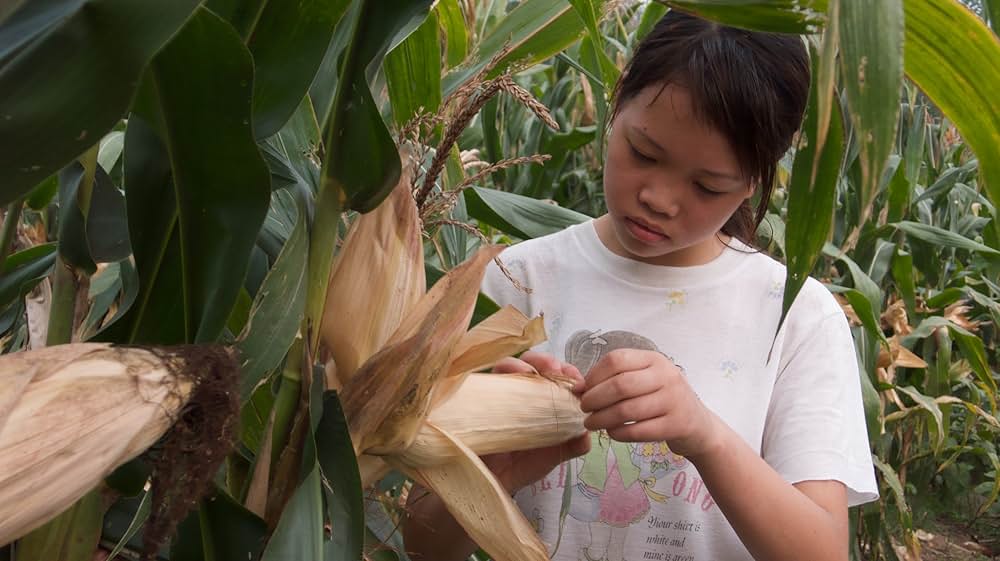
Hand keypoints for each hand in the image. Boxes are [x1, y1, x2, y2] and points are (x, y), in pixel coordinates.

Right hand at [482, 351, 590, 492]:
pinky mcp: (483, 396)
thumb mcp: (555, 454)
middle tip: (554, 370)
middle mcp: (523, 392)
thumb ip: (574, 444)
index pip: (558, 375)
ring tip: (531, 372)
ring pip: (511, 364)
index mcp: (545, 400)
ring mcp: (502, 392)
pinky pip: (490, 376)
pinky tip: (510, 376)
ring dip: (523, 363)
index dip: (568, 373)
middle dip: (546, 361)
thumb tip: (586, 433)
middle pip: (534, 363)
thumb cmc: (526, 464)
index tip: (577, 382)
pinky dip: (502, 371)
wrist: (496, 480)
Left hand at [579, 348, 720, 458]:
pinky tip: (612, 433)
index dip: (594, 375)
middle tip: (584, 409)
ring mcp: (674, 400)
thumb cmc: (662, 399)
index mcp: (654, 359)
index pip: (617, 359)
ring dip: (602, 419)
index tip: (583, 389)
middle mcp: (667, 376)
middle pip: (620, 385)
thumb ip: (615, 379)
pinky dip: (618, 433)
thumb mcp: (645, 380)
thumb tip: (578, 386)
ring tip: (591, 424)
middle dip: (595, 398)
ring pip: (627, 410)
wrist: (699, 425)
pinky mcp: (676, 425)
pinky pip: (638, 431)